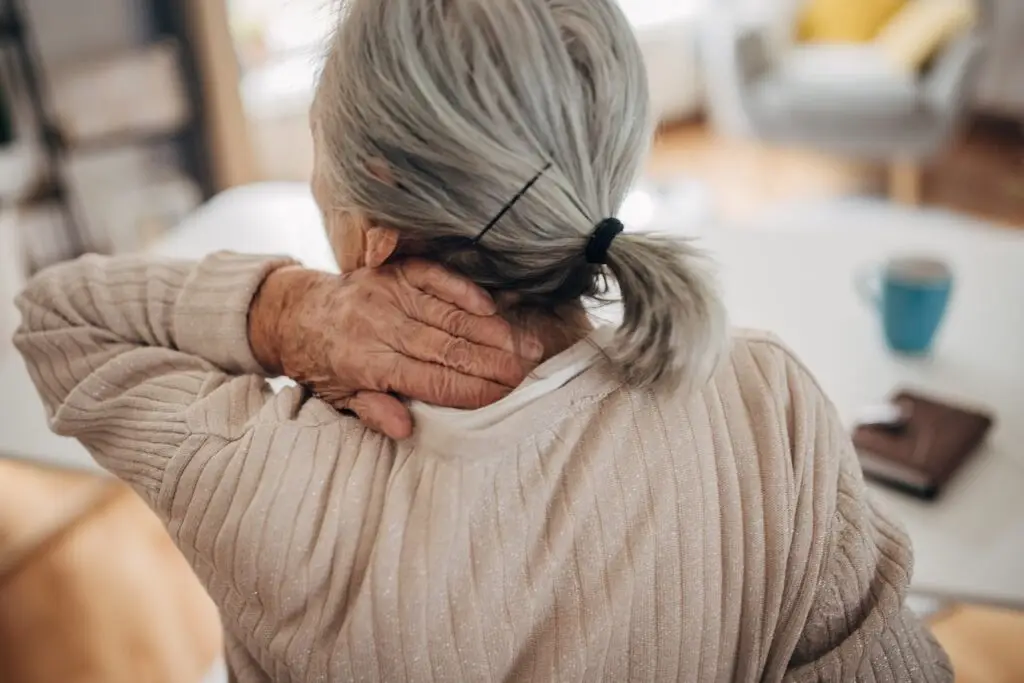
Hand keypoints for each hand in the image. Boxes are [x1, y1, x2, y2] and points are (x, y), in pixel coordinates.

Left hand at [248, 260, 542, 438]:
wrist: (291, 312)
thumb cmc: (321, 363)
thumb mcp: (337, 399)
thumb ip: (372, 411)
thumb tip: (405, 428)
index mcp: (366, 363)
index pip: (432, 381)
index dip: (472, 390)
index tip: (505, 396)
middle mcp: (379, 326)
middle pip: (448, 348)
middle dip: (494, 362)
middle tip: (530, 372)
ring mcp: (386, 294)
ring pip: (448, 315)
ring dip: (491, 331)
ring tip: (525, 345)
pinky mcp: (392, 272)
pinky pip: (434, 278)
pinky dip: (463, 292)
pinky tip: (490, 307)